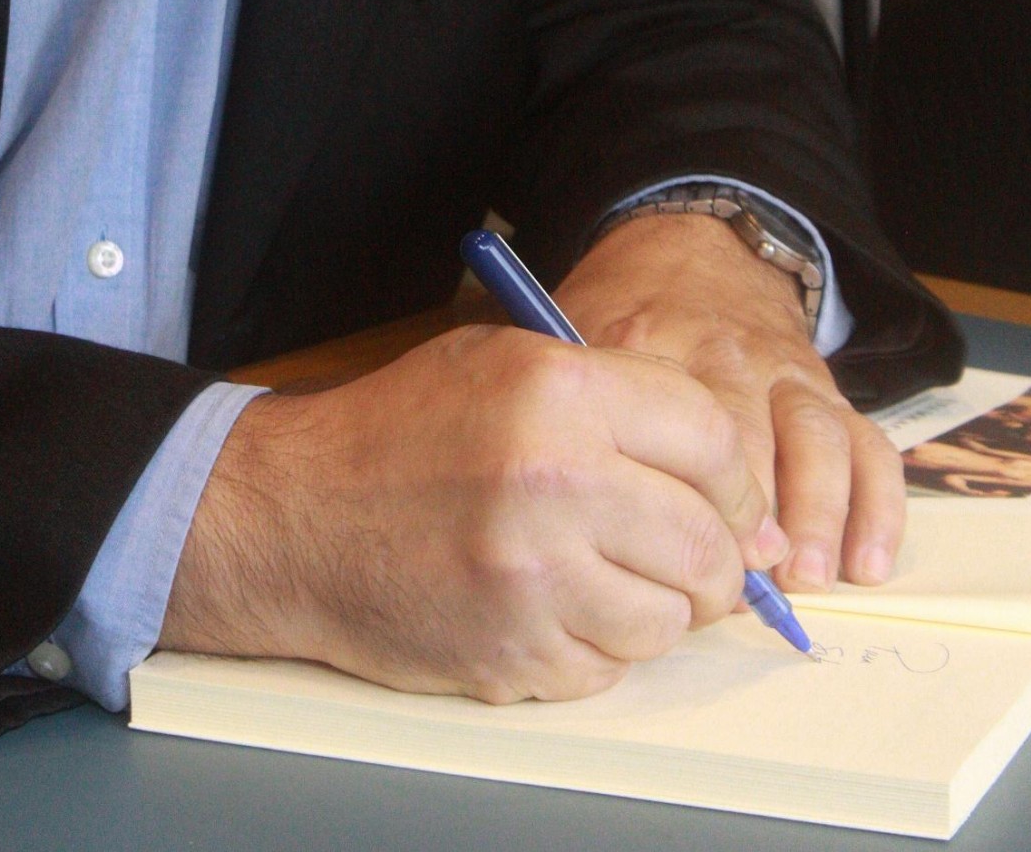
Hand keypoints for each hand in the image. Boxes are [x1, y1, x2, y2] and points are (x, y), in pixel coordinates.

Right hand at [161, 320, 786, 701]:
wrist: (294, 513)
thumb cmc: (402, 429)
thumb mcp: (508, 362)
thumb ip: (624, 404)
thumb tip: (737, 493)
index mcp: (560, 392)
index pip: (715, 439)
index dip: (733, 475)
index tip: (723, 495)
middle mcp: (557, 481)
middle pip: (707, 542)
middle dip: (713, 556)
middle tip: (683, 551)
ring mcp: (534, 578)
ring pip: (669, 619)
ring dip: (653, 605)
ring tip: (603, 574)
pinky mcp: (512, 653)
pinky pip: (608, 668)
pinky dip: (596, 646)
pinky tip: (553, 605)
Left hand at [555, 211, 904, 593]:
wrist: (690, 250)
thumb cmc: (623, 313)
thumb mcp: (578, 332)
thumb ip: (578, 408)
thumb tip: (590, 527)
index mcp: (655, 343)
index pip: (670, 420)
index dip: (680, 492)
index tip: (674, 553)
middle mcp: (729, 356)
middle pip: (750, 433)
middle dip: (753, 513)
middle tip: (745, 581)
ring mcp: (786, 373)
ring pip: (817, 437)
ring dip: (818, 513)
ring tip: (805, 577)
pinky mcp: (828, 390)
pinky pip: (869, 445)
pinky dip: (877, 508)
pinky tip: (867, 565)